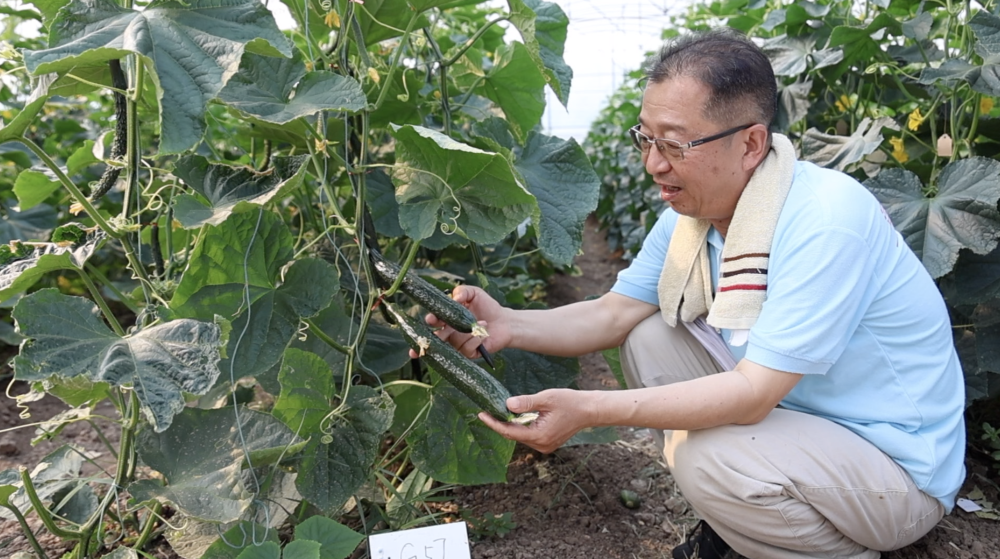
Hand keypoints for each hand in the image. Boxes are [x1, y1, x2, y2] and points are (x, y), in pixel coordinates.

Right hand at [409, 285, 511, 358]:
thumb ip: (462, 291)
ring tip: (482, 322)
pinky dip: (476, 339)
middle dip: (438, 334)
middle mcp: (450, 333)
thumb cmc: (487, 307)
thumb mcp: (475, 293)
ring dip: (468, 331)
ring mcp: (458, 344)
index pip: (434, 321)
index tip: (431, 319)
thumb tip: (454, 298)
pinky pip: (466, 348)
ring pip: (454, 341)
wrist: (504, 321)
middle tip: (445, 327)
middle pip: (437, 337)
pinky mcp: (468, 353)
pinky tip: (483, 334)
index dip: (430, 320)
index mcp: (448, 319)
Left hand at [478, 389, 596, 453]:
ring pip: (520, 436)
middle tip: (485, 411)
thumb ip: (527, 402)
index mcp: (540, 436)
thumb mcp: (547, 398)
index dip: (493, 423)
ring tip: (496, 413)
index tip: (481, 415)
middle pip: (513, 435)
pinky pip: (528, 436)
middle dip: (499, 424)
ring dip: (509, 426)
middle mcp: (541, 445)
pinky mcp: (548, 443)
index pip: (509, 432)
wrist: (589, 410)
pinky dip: (520, 427)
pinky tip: (514, 418)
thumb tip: (508, 405)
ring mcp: (545, 446)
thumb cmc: (570, 402)